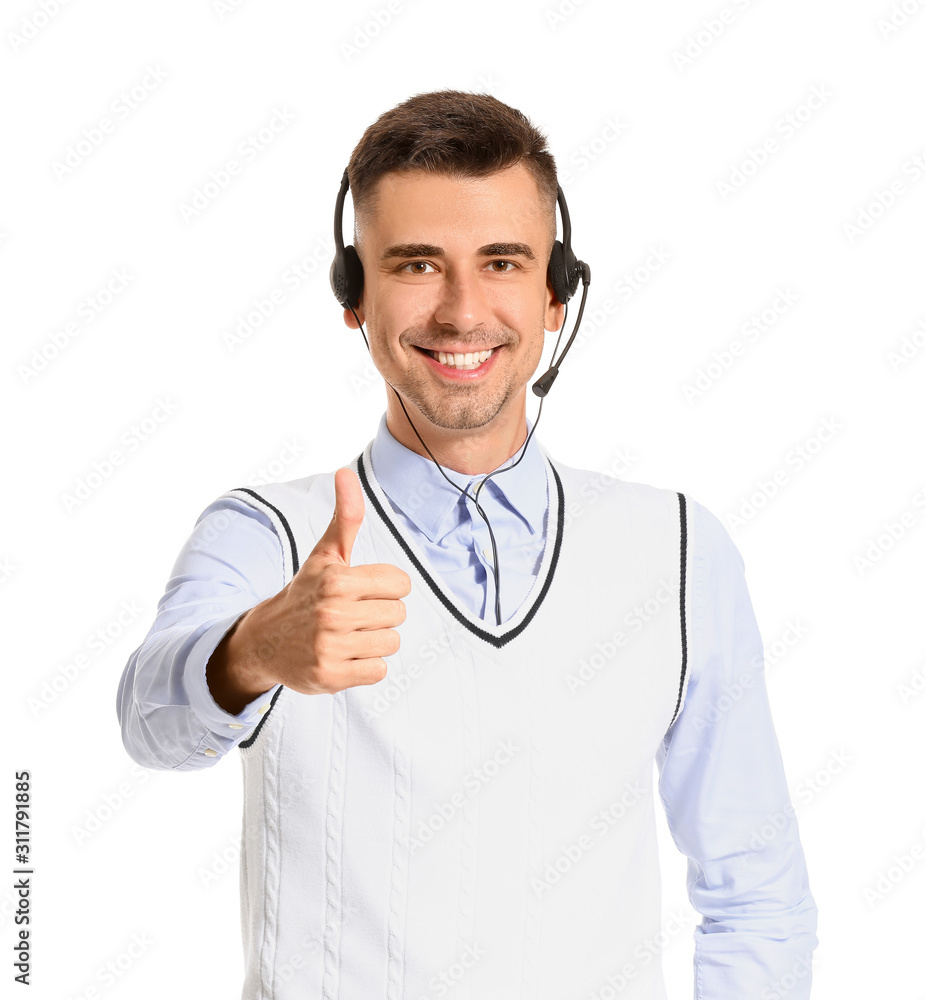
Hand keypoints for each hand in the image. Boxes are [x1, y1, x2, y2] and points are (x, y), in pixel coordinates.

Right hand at [230, 467, 411, 696]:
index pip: (401, 585)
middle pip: (398, 615)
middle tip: (351, 615)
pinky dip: (365, 666)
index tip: (361, 591)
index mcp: (337, 579)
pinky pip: (378, 671)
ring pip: (391, 643)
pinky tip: (343, 656)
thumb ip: (345, 516)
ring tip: (346, 635)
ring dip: (373, 641)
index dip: (385, 588)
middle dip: (380, 615)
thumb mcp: (326, 554)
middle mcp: (332, 613)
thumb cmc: (307, 592)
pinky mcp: (330, 677)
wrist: (266, 640)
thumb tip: (345, 472)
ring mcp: (330, 647)